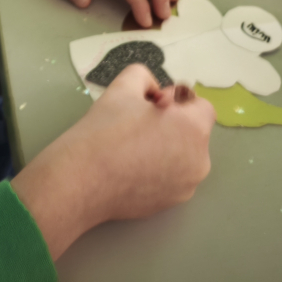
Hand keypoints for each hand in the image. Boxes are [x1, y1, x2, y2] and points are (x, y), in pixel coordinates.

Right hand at [12, 65, 214, 258]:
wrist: (80, 180)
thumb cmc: (105, 130)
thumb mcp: (123, 86)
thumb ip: (144, 76)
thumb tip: (153, 91)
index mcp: (194, 129)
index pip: (202, 107)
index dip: (178, 101)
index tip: (152, 105)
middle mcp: (198, 161)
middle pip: (193, 133)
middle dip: (173, 124)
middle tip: (138, 124)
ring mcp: (185, 187)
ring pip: (183, 157)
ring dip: (166, 147)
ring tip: (131, 147)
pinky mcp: (169, 204)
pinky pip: (171, 179)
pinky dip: (157, 171)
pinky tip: (129, 168)